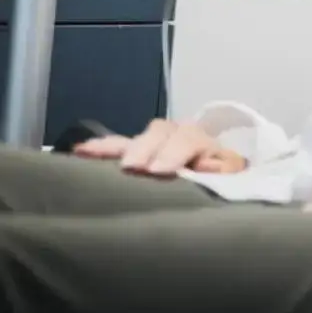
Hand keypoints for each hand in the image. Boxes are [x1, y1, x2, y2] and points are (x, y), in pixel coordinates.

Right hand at [72, 118, 247, 175]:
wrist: (220, 174)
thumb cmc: (223, 180)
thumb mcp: (231, 177)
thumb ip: (222, 170)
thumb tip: (205, 164)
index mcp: (204, 142)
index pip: (190, 139)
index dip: (175, 152)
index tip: (158, 170)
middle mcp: (180, 134)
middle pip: (162, 132)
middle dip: (145, 148)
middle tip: (132, 167)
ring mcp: (159, 142)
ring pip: (139, 136)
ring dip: (117, 146)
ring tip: (92, 154)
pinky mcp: (141, 151)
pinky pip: (120, 146)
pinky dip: (101, 148)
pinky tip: (80, 151)